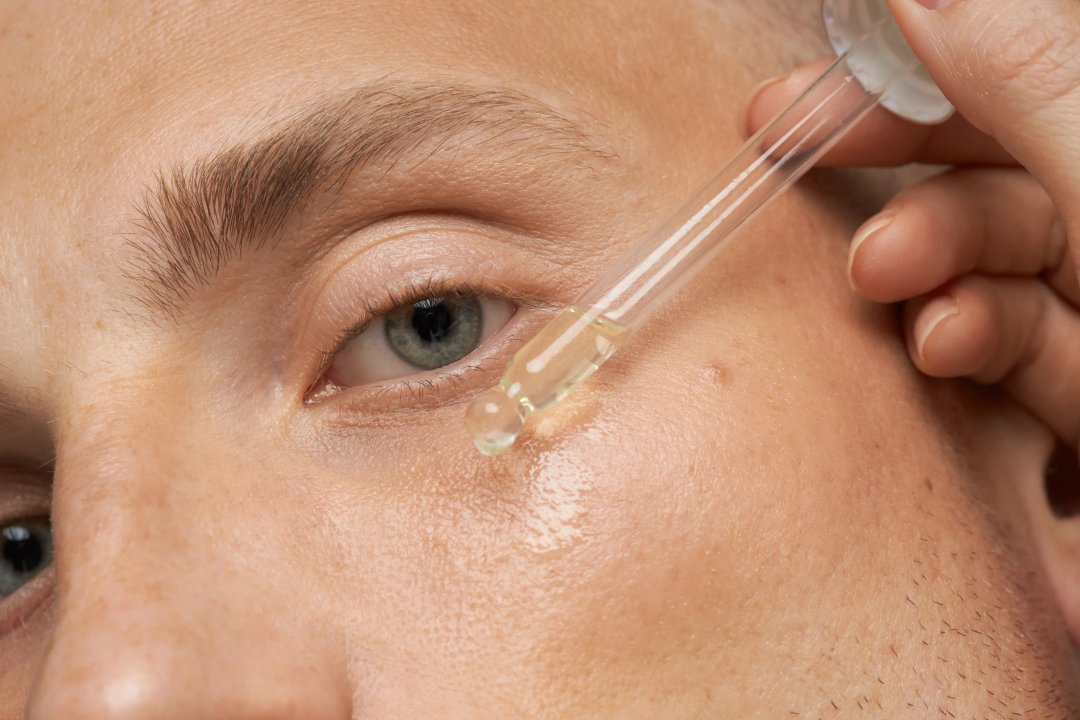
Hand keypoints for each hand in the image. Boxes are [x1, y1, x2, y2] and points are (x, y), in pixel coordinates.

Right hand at [745, 0, 1079, 448]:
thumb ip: (1025, 79)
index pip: (1008, 59)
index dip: (905, 62)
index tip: (809, 76)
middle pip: (983, 156)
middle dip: (895, 159)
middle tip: (791, 153)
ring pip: (984, 255)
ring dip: (925, 267)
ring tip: (890, 287)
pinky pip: (1003, 339)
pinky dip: (962, 338)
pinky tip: (942, 344)